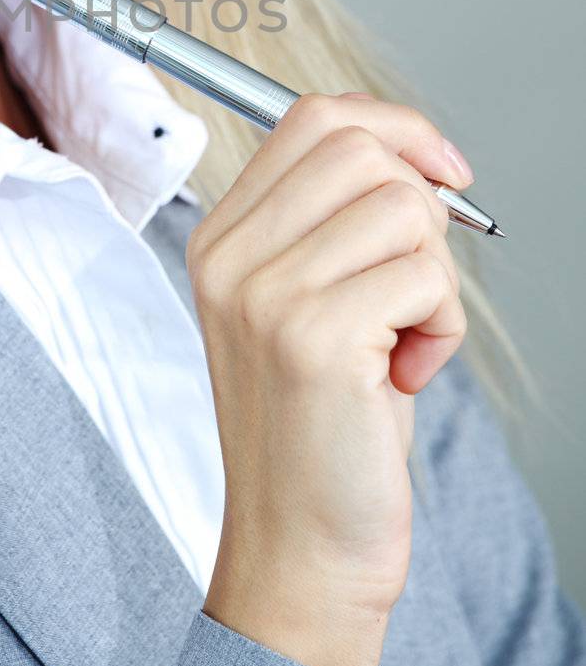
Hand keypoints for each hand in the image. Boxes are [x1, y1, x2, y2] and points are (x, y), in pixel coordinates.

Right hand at [187, 91, 471, 626]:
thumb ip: (338, 223)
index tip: (444, 173)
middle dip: (422, 210)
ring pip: (402, 208)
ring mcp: (262, 294)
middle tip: (416, 284)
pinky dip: (442, 326)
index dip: (395, 128)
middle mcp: (229, 257)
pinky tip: (407, 375)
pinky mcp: (312, 338)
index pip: (312, 118)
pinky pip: (424, 276)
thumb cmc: (324, 429)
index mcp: (221, 239)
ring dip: (435, 278)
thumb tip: (417, 155)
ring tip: (405, 340)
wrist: (300, 547)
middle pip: (360, 149)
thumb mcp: (309, 305)